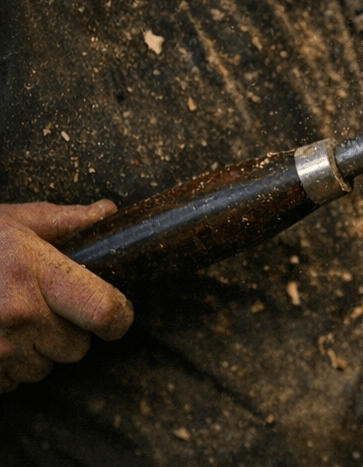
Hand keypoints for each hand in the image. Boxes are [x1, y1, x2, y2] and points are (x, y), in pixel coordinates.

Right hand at [0, 201, 133, 391]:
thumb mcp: (13, 221)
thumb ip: (65, 221)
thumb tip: (107, 212)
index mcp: (35, 272)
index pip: (104, 311)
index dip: (118, 318)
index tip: (116, 316)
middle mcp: (17, 313)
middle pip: (76, 349)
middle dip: (68, 333)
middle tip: (44, 309)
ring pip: (43, 369)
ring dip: (35, 352)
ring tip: (9, 321)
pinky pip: (9, 383)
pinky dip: (5, 367)